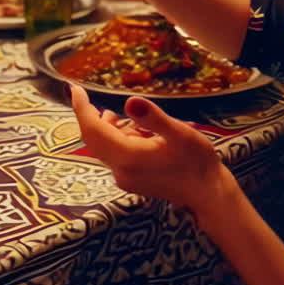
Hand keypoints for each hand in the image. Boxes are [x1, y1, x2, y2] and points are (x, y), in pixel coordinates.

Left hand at [70, 84, 231, 215]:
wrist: (208, 195)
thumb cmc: (198, 162)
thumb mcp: (180, 134)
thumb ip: (154, 118)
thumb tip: (130, 102)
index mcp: (128, 157)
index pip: (93, 130)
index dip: (82, 108)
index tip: (75, 89)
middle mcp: (120, 170)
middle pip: (93, 140)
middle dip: (89, 116)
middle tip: (87, 95)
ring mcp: (125, 178)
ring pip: (103, 148)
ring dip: (105, 128)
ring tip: (118, 115)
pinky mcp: (131, 181)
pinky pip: (114, 155)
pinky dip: (116, 139)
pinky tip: (134, 132)